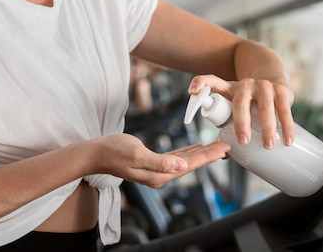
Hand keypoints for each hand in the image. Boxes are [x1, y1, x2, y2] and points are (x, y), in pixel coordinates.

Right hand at [89, 134, 229, 187]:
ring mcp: (156, 169)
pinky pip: (176, 158)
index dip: (208, 156)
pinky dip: (187, 152)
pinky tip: (194, 147)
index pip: (190, 165)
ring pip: (185, 161)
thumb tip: (182, 167)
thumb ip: (160, 162)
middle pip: (191, 164)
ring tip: (216, 147)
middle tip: (226, 146)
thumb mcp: (137, 154)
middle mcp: (160, 174)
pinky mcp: (152, 162)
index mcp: (159, 174)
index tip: (224, 149)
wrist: (95, 153)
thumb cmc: (113, 151)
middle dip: (210, 155)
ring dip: (201, 154)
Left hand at [188, 74, 294, 148]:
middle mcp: (245, 84)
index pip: (211, 81)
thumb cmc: (249, 102)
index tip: (192, 92)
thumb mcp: (234, 108)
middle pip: (240, 102)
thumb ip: (225, 126)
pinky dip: (287, 126)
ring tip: (267, 146)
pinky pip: (284, 109)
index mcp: (229, 88)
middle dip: (241, 122)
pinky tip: (287, 140)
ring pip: (264, 106)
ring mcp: (264, 86)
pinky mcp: (281, 90)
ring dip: (267, 127)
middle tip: (243, 141)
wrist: (274, 83)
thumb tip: (224, 153)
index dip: (200, 83)